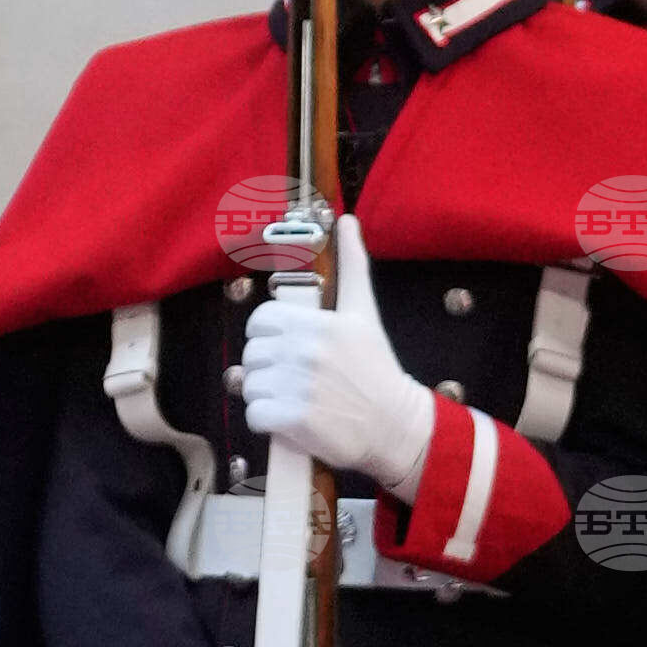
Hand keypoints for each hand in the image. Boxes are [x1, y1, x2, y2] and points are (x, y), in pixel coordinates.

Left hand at [241, 224, 432, 503]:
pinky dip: (267, 422)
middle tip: (295, 377)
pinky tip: (292, 421)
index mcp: (316, 324)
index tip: (287, 347)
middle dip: (267, 366)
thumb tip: (347, 221)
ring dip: (266, 395)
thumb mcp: (364, 312)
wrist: (397, 425)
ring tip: (296, 398)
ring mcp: (297, 387)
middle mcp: (304, 352)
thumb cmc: (377, 368)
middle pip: (252, 353)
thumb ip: (352, 266)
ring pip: (249, 384)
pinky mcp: (292, 421)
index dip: (268, 335)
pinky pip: (254, 415)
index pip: (260, 320)